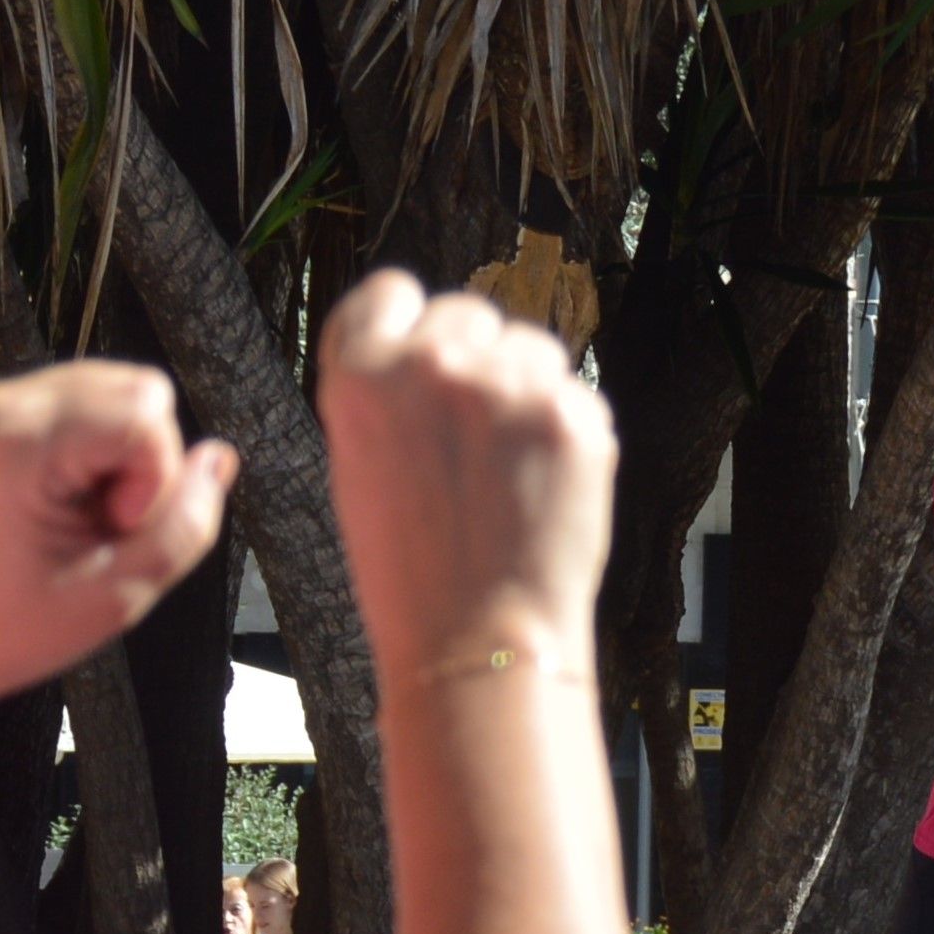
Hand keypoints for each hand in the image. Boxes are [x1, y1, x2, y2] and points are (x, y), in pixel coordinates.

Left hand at [0, 361, 241, 721]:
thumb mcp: (113, 600)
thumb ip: (183, 528)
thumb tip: (219, 460)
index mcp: (19, 444)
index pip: (145, 414)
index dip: (155, 480)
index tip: (114, 531)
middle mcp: (3, 405)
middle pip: (137, 388)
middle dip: (146, 460)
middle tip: (105, 525)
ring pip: (114, 392)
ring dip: (123, 456)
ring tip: (86, 518)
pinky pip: (81, 407)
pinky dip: (97, 452)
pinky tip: (70, 505)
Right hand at [317, 271, 613, 683]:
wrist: (479, 642)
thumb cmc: (412, 573)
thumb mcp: (359, 468)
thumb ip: (389, 392)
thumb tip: (431, 347)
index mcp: (362, 375)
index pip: (389, 291)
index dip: (407, 328)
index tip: (421, 364)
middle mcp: (432, 363)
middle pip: (466, 312)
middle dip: (473, 361)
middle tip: (471, 441)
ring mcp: (508, 384)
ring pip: (529, 346)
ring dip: (525, 389)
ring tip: (508, 469)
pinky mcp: (571, 412)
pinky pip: (573, 393)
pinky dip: (566, 432)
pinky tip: (543, 486)